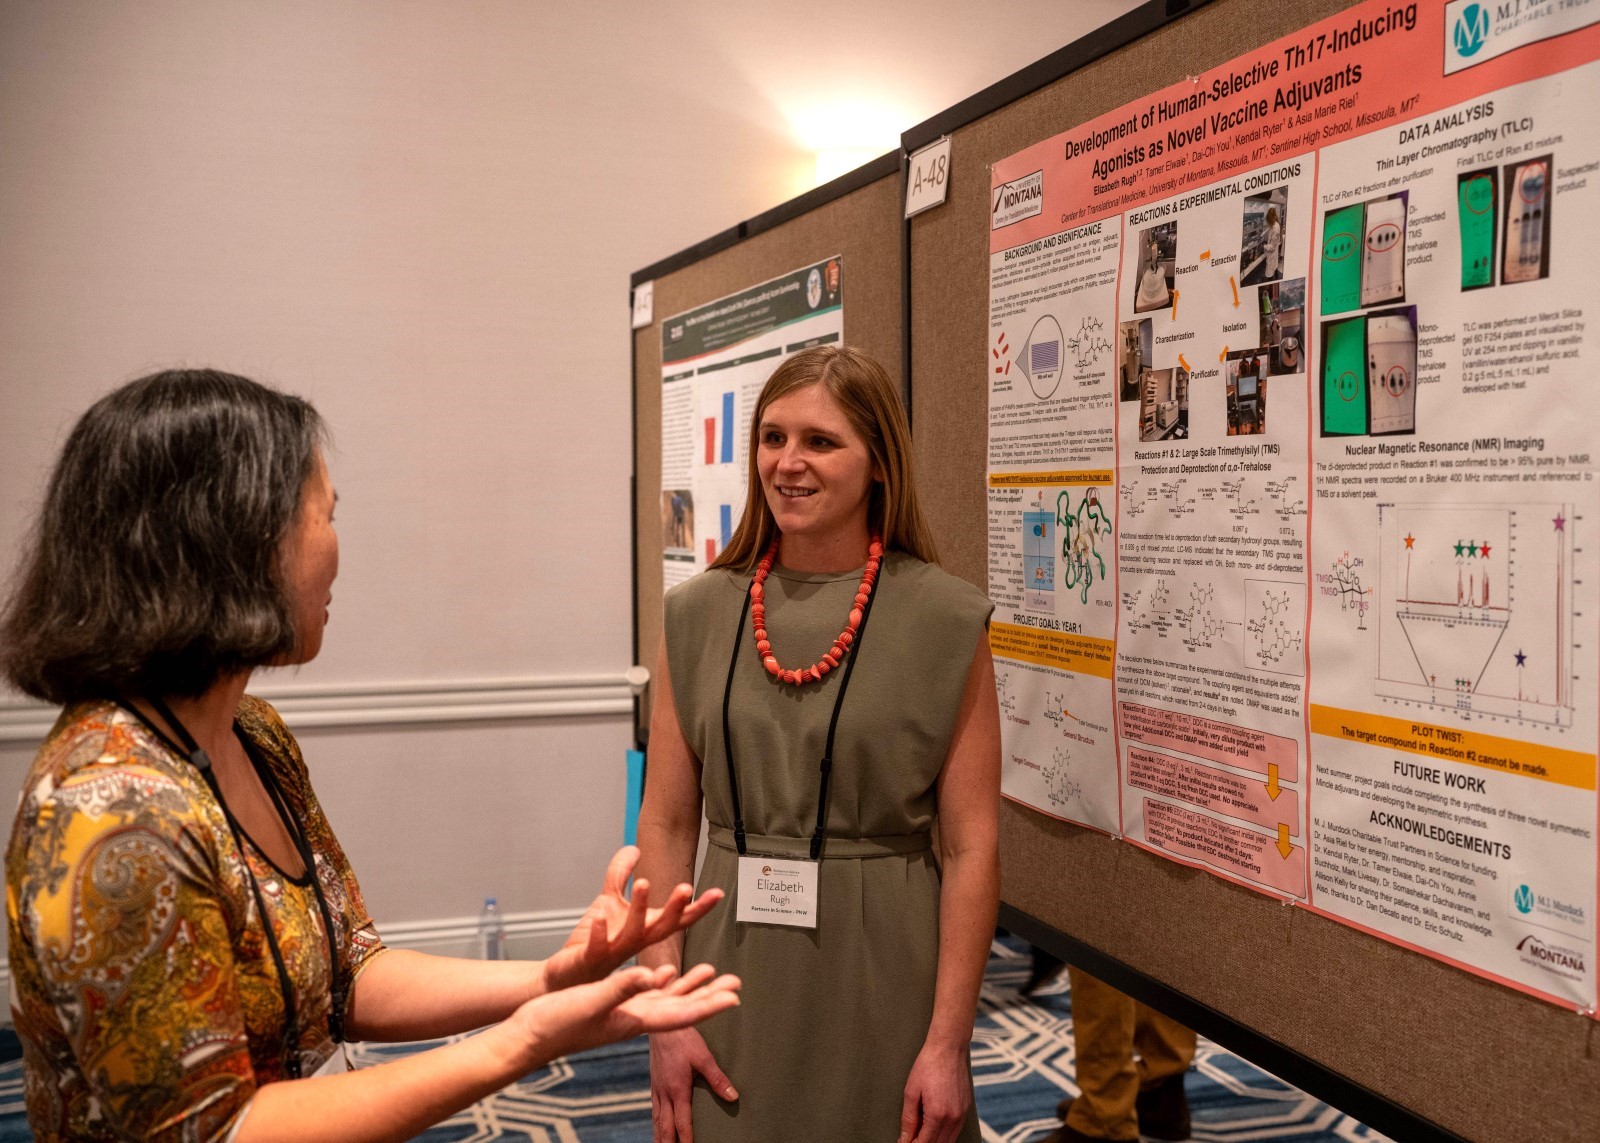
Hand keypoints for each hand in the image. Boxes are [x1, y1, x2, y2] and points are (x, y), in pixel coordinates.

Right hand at [509, 963, 739, 1068]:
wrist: (530, 1034)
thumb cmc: (558, 1023)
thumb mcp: (592, 1002)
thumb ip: (622, 988)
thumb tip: (653, 975)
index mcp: (635, 1021)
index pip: (681, 1014)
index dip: (709, 1005)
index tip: (734, 997)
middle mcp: (635, 1018)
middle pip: (682, 1007)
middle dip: (710, 996)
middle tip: (736, 984)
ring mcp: (624, 1012)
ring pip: (667, 998)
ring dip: (691, 986)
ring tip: (713, 973)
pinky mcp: (612, 1005)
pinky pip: (645, 992)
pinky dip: (661, 982)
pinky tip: (667, 971)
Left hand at [545, 847, 724, 991]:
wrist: (568, 974)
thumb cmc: (594, 941)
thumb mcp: (609, 901)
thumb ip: (620, 874)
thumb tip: (634, 848)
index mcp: (645, 929)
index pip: (677, 918)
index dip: (698, 908)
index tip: (717, 893)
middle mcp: (636, 943)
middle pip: (661, 927)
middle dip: (674, 909)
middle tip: (685, 889)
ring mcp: (615, 952)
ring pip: (633, 933)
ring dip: (638, 909)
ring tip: (643, 882)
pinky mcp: (591, 957)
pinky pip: (598, 945)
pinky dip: (600, 932)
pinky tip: (599, 914)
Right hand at [649, 1025, 737, 1142]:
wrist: (661, 1023)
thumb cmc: (683, 1037)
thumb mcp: (704, 1056)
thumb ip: (718, 1079)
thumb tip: (733, 1096)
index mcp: (677, 1090)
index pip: (682, 1123)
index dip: (686, 1141)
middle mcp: (664, 1093)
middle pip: (665, 1127)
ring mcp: (657, 1088)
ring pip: (657, 1119)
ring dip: (660, 1136)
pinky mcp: (654, 1081)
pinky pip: (653, 1108)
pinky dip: (655, 1121)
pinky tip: (657, 1124)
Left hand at [898, 1042, 971, 1142]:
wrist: (948, 1048)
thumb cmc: (928, 1066)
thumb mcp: (911, 1092)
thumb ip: (908, 1120)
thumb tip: (904, 1139)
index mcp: (937, 1114)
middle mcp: (953, 1118)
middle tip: (910, 1140)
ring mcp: (962, 1114)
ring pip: (949, 1141)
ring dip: (934, 1141)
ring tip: (920, 1135)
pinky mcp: (966, 1109)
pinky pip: (956, 1131)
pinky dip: (944, 1135)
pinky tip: (933, 1128)